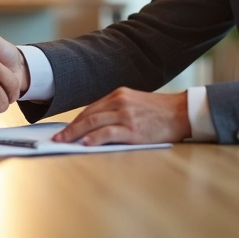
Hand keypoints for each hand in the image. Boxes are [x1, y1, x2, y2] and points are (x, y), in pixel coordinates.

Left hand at [52, 88, 189, 145]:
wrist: (181, 112)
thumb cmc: (159, 111)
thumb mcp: (135, 103)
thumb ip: (116, 110)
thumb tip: (96, 126)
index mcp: (119, 94)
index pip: (91, 108)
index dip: (76, 120)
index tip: (65, 129)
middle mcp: (120, 102)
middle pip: (88, 115)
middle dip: (71, 128)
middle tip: (57, 137)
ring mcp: (126, 115)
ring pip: (94, 123)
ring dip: (76, 133)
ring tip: (64, 141)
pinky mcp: (134, 129)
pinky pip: (109, 133)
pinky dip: (95, 138)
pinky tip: (86, 143)